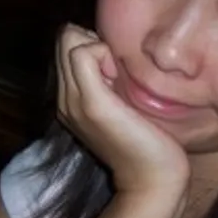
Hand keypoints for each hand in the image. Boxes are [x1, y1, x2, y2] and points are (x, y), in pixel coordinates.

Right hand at [56, 24, 189, 202]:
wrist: (153, 179)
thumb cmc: (148, 141)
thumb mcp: (124, 104)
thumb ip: (113, 82)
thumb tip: (117, 54)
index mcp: (71, 100)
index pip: (67, 47)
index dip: (92, 44)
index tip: (116, 68)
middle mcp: (65, 99)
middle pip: (64, 38)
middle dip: (92, 40)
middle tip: (116, 68)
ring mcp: (73, 101)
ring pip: (68, 40)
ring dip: (97, 46)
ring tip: (117, 74)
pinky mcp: (91, 102)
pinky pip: (81, 53)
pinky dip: (101, 52)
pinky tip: (118, 75)